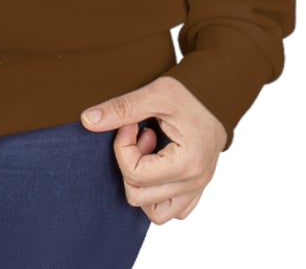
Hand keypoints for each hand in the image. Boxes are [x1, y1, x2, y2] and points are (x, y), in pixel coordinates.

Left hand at [79, 74, 227, 222]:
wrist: (219, 91)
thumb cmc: (191, 92)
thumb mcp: (155, 93)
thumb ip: (121, 108)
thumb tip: (87, 120)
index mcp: (187, 162)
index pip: (135, 175)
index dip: (123, 147)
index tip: (130, 123)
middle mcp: (195, 182)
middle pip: (139, 197)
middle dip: (130, 163)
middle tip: (139, 134)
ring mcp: (198, 188)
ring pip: (156, 213)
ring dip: (142, 185)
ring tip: (149, 152)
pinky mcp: (197, 187)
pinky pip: (174, 210)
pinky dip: (159, 194)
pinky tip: (157, 163)